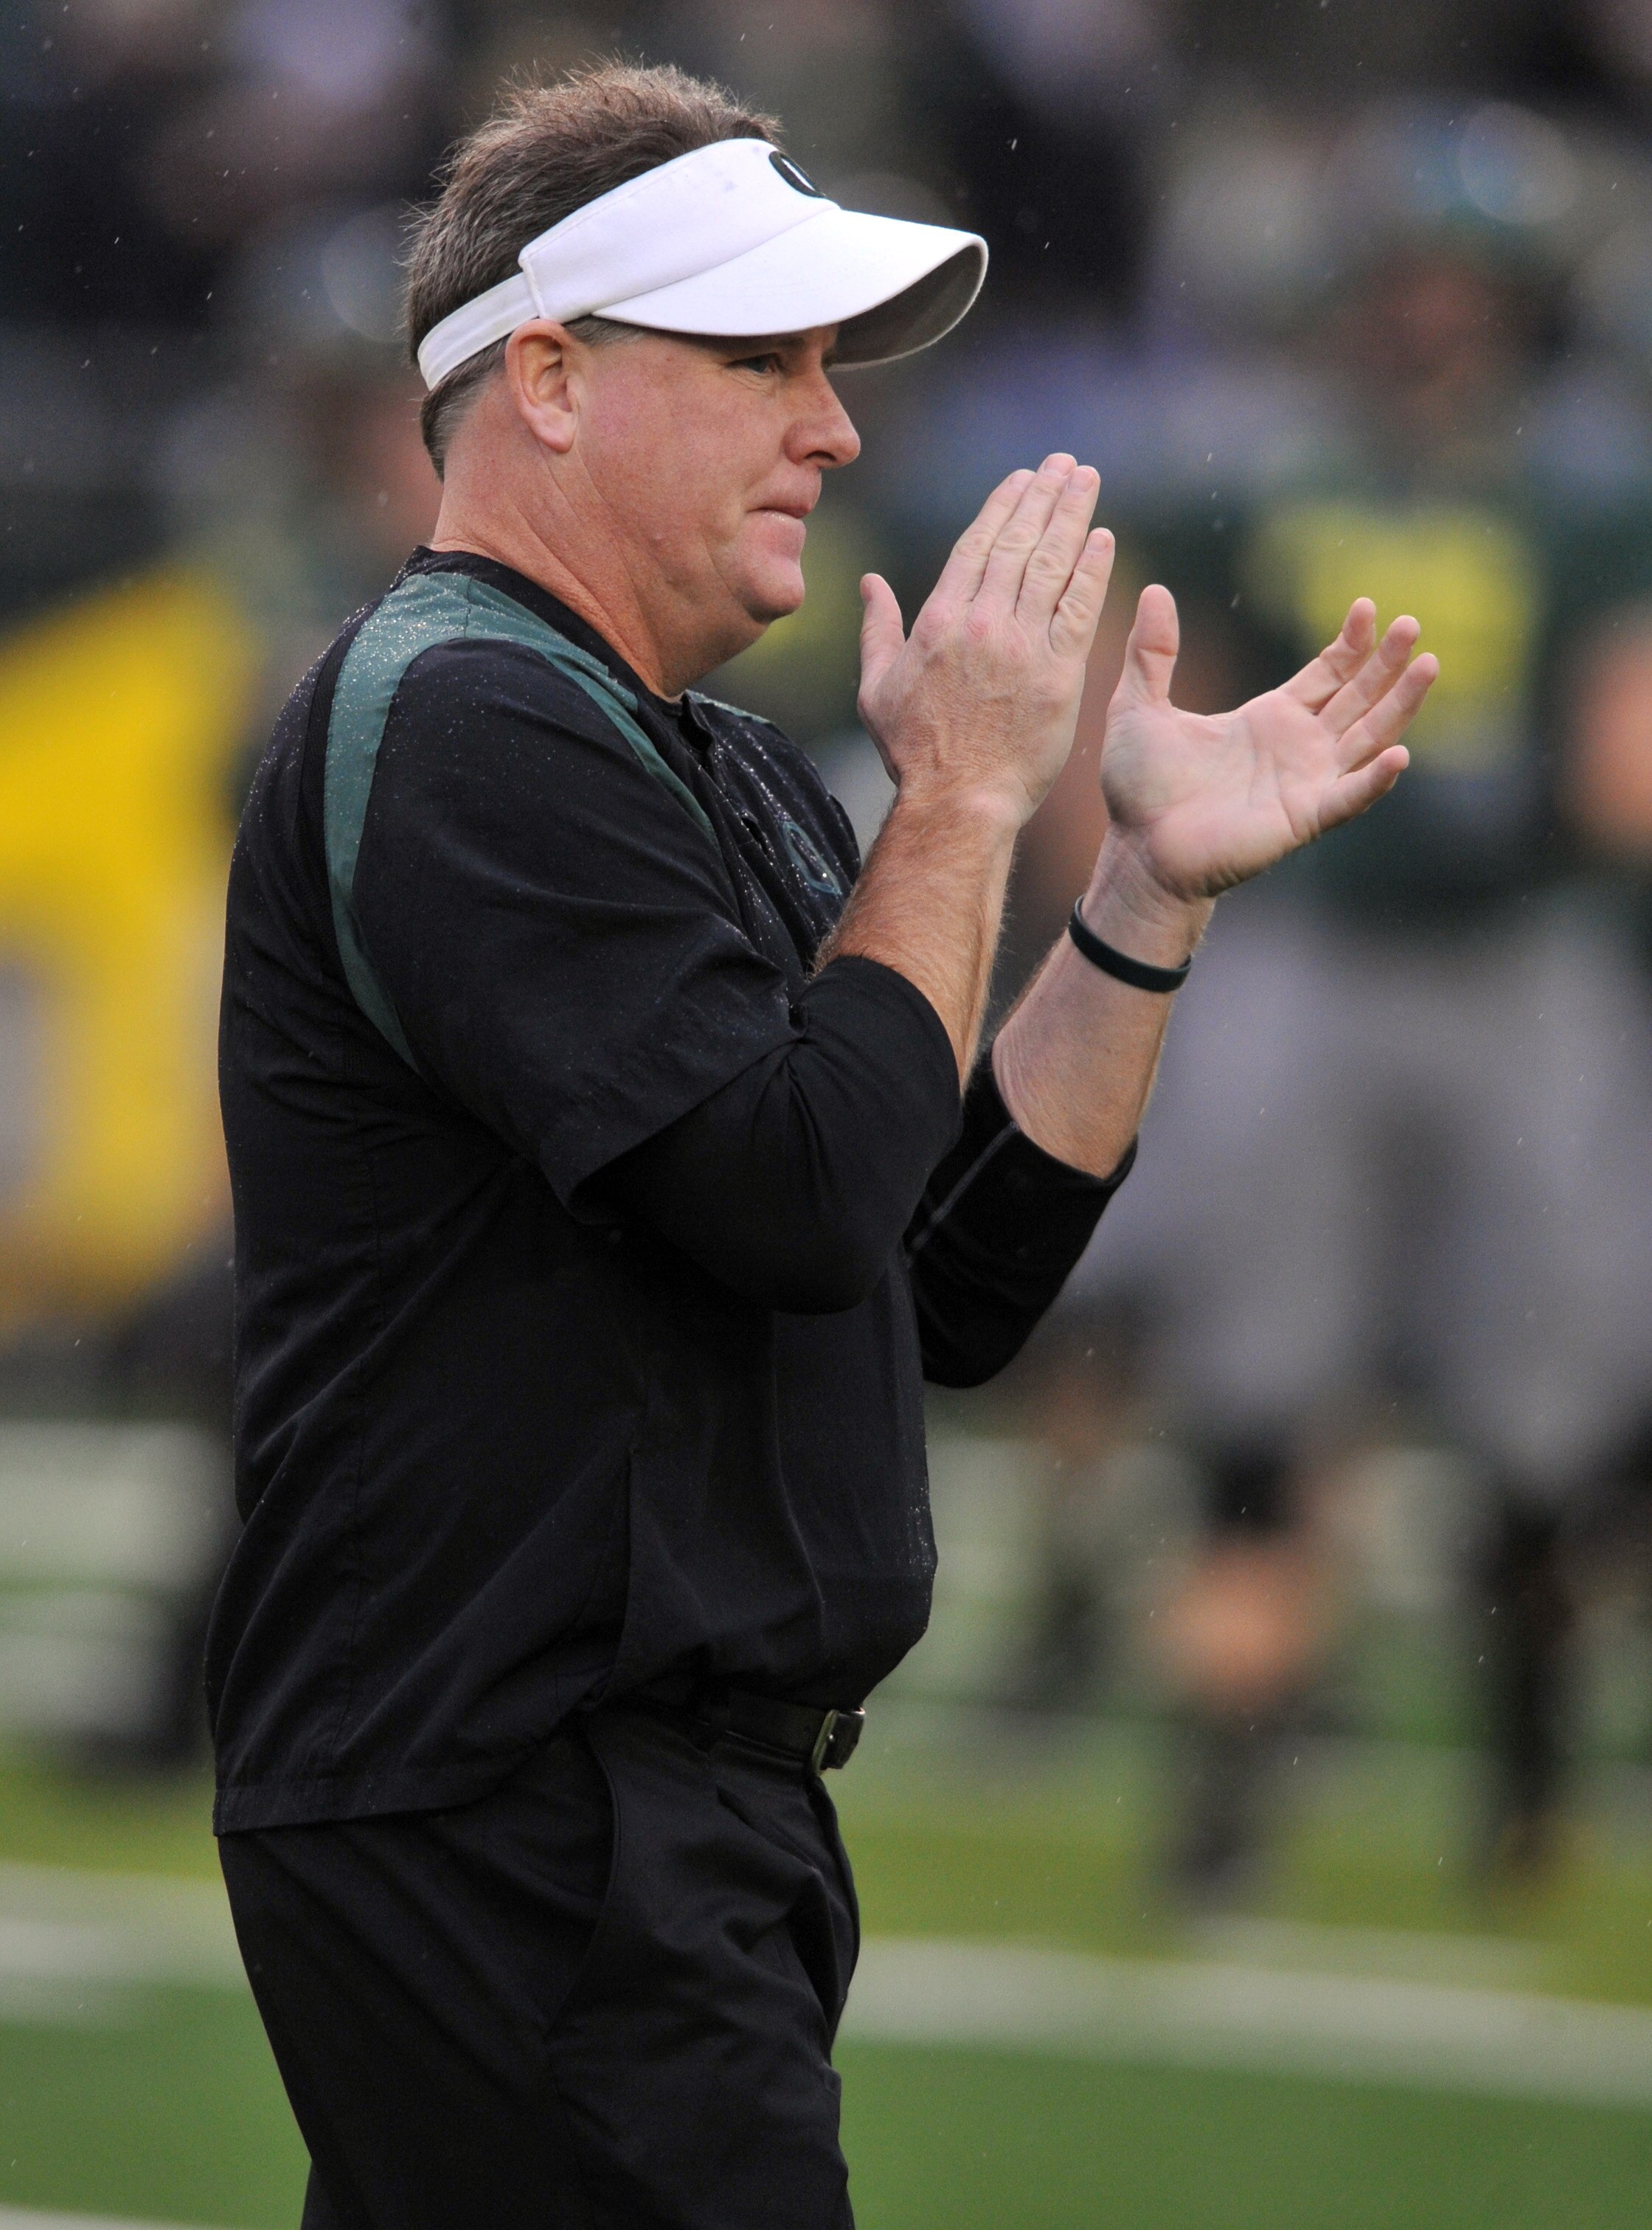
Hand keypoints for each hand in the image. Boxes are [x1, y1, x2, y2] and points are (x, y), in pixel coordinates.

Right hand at [857, 455, 1115, 829]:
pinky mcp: (1059, 675)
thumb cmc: (913, 753)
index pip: (977, 546)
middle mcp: (983, 624)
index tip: (1022, 478)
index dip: (1003, 506)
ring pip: (1052, 565)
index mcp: (939, 622)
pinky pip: (1079, 610)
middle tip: (1065, 464)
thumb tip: (870, 583)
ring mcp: (1023, 647)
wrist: (958, 801)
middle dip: (1044, 496)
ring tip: (1087, 480)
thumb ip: (877, 629)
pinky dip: (1092, 570)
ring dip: (1073, 516)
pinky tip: (1104, 538)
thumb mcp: (877, 688)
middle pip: (1019, 544)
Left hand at [1099, 587, 1437, 900]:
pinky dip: (1374, 780)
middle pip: (1360, 697)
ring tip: (1428, 665)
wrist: (1137, 849)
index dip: (1352, 643)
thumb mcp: (1140, 706)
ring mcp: (1307, 783)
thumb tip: (1155, 590)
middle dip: (1388, 663)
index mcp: (1271, 718)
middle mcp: (1299, 748)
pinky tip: (1399, 754)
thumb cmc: (1140, 789)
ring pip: (1369, 738)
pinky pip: (1348, 797)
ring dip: (1400, 705)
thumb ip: (1152, 652)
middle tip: (1412, 624)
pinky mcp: (1303, 819)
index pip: (1329, 673)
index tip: (1368, 606)